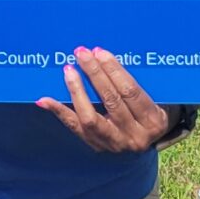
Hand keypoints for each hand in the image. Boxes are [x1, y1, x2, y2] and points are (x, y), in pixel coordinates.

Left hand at [36, 48, 170, 152]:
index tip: (100, 52)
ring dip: (77, 91)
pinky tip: (44, 99)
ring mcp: (114, 144)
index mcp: (154, 121)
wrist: (143, 141)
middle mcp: (135, 136)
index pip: (130, 92)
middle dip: (95, 74)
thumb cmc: (148, 110)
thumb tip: (105, 55)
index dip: (114, 71)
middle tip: (82, 53)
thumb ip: (138, 82)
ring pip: (90, 117)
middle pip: (111, 101)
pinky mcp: (96, 146)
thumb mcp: (155, 98)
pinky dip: (59, 112)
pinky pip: (74, 127)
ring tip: (69, 70)